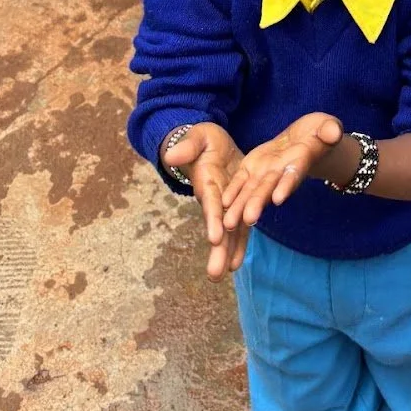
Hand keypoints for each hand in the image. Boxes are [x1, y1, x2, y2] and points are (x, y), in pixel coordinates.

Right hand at [161, 123, 247, 278]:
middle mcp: (215, 198)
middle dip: (218, 249)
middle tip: (215, 274)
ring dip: (227, 252)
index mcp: (207, 182)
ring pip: (228, 232)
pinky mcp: (237, 205)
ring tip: (227, 273)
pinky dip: (239, 244)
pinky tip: (237, 264)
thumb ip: (187, 145)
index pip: (211, 202)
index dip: (213, 219)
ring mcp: (225, 204)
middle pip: (218, 225)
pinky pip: (240, 226)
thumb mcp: (199, 136)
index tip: (215, 237)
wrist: (213, 144)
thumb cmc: (204, 140)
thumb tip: (171, 155)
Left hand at [221, 113, 343, 229]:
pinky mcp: (254, 166)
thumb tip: (334, 133)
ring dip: (241, 206)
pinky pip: (242, 180)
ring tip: (229, 223)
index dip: (286, 185)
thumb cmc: (321, 132)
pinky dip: (234, 191)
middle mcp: (282, 172)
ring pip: (252, 190)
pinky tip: (223, 203)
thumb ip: (329, 131)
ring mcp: (267, 171)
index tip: (278, 198)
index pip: (293, 174)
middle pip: (269, 188)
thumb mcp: (328, 126)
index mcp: (301, 161)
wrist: (307, 137)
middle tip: (248, 219)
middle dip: (258, 203)